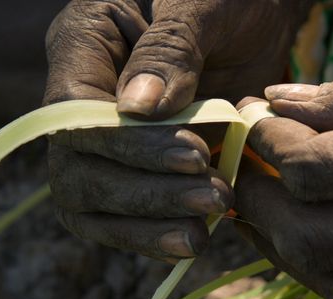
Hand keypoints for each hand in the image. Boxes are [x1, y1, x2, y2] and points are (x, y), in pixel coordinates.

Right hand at [44, 0, 312, 260]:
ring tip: (203, 231)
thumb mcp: (202, 6)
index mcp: (86, 44)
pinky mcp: (140, 165)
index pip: (74, 111)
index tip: (191, 153)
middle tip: (212, 195)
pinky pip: (123, 214)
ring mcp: (110, 137)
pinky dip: (154, 233)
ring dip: (148, 223)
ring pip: (94, 201)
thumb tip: (137, 109)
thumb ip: (170, 50)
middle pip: (79, 167)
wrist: (258, 17)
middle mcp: (87, 97)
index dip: (124, 144)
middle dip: (143, 191)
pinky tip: (192, 241)